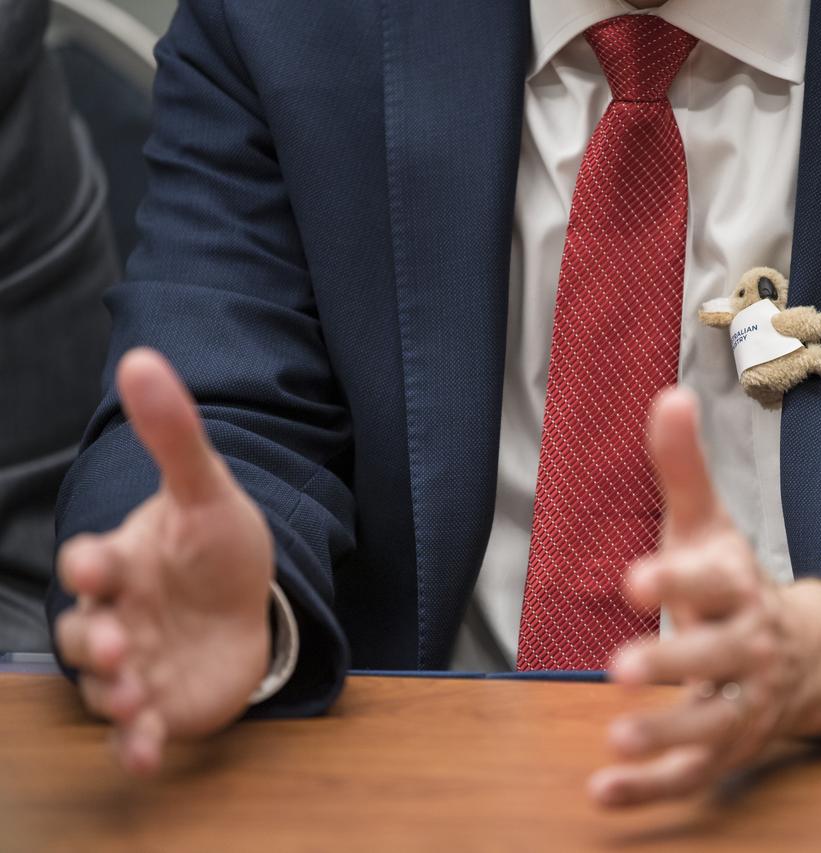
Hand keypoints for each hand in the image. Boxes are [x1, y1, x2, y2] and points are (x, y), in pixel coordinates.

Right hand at [54, 348, 273, 774]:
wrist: (245, 601)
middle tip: (117, 644)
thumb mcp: (206, 491)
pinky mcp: (160, 706)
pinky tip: (147, 755)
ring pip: (105, 686)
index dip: (91, 565)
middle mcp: (116, 617)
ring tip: (135, 695)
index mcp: (122, 563)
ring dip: (113, 695)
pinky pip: (137, 732)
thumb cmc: (215, 546)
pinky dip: (137, 746)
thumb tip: (142, 358)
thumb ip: (175, 437)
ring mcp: (135, 665)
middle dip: (95, 640)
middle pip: (86, 632)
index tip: (99, 565)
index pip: (92, 564)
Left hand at [588, 388, 820, 806]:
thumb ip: (681, 469)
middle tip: (621, 667)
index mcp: (740, 589)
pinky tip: (602, 791)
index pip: (714, 582)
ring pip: (713, 726)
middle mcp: (749, 648)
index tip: (634, 580)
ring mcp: (743, 705)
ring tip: (617, 738)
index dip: (677, 580)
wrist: (798, 656)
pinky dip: (652, 789)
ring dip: (668, 735)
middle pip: (719, 658)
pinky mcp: (727, 750)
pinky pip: (694, 776)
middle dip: (677, 662)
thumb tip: (668, 393)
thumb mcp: (706, 527)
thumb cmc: (731, 585)